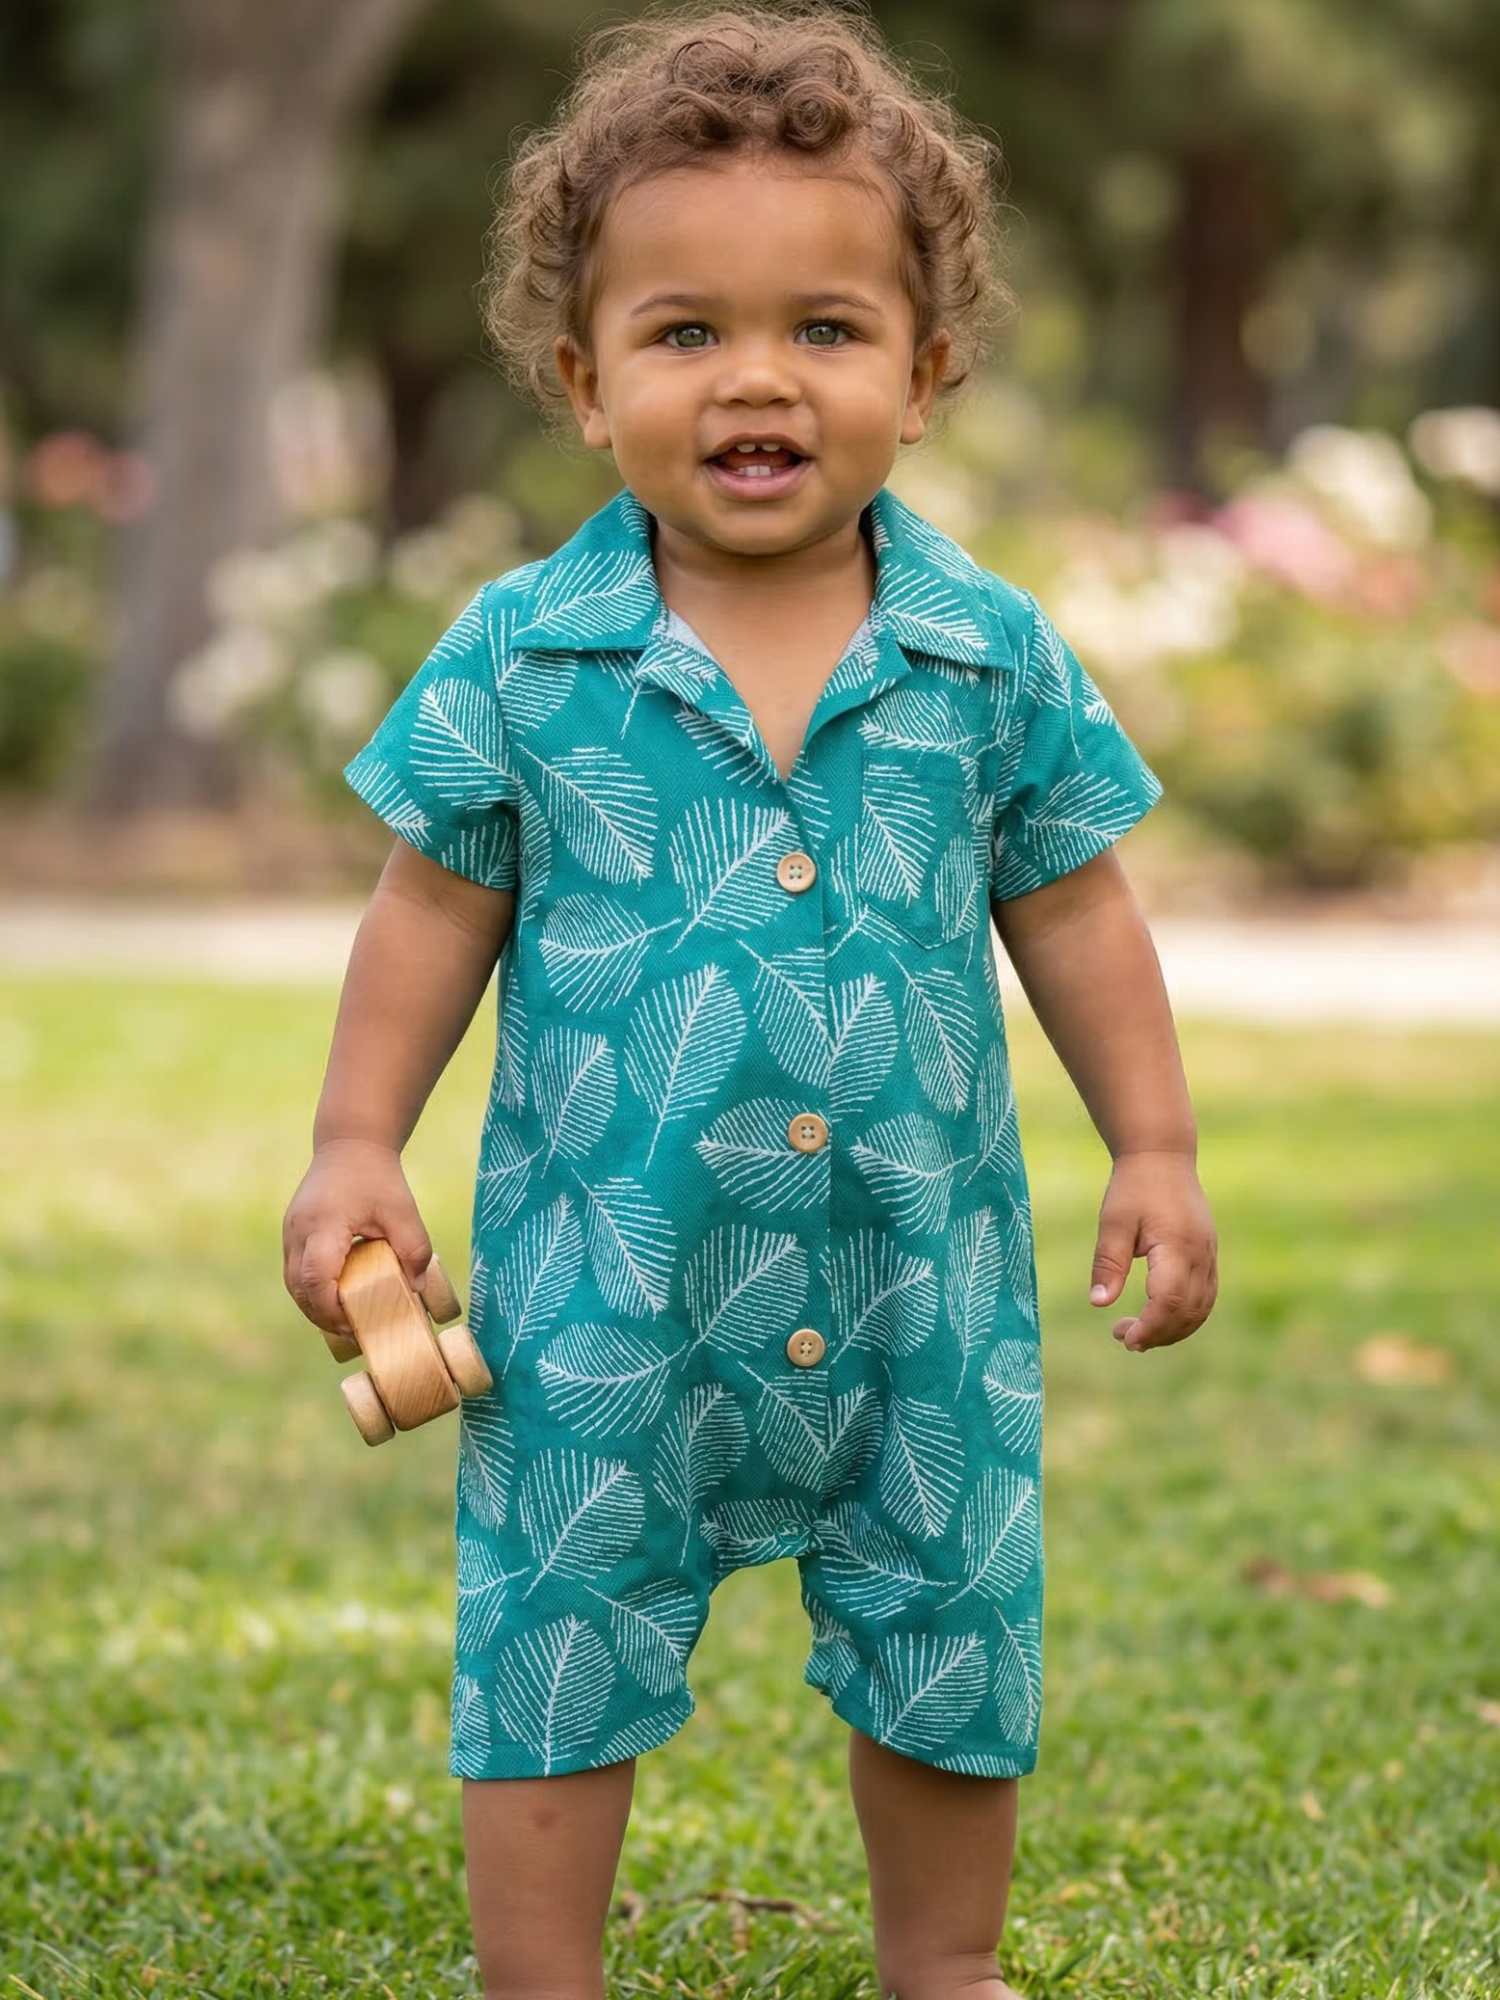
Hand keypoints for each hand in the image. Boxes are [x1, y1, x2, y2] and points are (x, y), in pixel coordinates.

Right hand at [282, 1138, 433, 1337]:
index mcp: (323, 1225)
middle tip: (356, 1333)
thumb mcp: (403, 1211)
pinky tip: (338, 1301)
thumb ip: (414, 1249)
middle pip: (299, 1289)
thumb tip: (417, 1291)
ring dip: (316, 1307)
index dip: (331, 1309)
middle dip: (324, 1317)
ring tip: (348, 1322)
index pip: (316, 1277)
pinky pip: (296, 1273)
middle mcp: (298, 1231)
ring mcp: (290, 1233)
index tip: (356, 1326)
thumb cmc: (378, 1178)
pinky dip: (313, 1292)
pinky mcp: (292, 1235)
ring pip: (294, 1285)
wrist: (350, 1145)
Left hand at [1089, 1149, 1216, 1352]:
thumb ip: (1108, 1263)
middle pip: (1188, 1312)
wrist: (1163, 1156)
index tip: (1125, 1338)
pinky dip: (1184, 1315)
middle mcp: (1201, 1254)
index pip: (1170, 1300)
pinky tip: (1157, 1317)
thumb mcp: (1113, 1223)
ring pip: (1201, 1309)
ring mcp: (1209, 1255)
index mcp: (1177, 1245)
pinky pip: (1205, 1297)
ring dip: (1172, 1329)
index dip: (1150, 1326)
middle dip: (1158, 1333)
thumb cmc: (1134, 1187)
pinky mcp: (1209, 1255)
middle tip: (1121, 1337)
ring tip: (1137, 1333)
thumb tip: (1098, 1304)